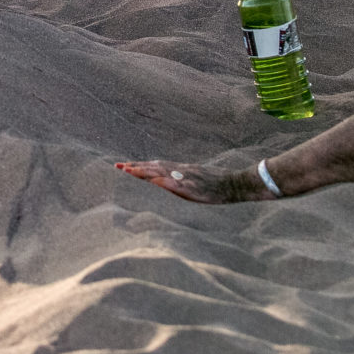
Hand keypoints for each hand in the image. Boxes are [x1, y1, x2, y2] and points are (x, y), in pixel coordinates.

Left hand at [114, 160, 273, 204]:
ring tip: (129, 171)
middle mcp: (181, 171)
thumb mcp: (196, 181)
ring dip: (145, 172)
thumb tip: (166, 183)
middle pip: (154, 168)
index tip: (122, 166)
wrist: (236, 184)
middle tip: (117, 167)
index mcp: (180, 170)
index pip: (155, 167)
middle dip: (136, 168)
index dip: (139, 166)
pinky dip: (165, 183)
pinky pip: (178, 185)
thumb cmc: (217, 185)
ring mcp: (187, 178)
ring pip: (162, 173)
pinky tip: (155, 183)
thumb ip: (181, 181)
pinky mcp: (195, 187)